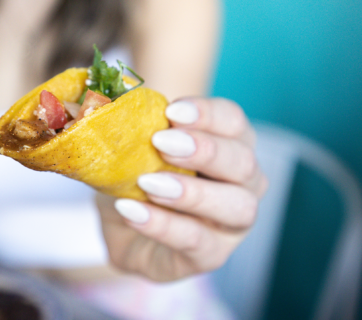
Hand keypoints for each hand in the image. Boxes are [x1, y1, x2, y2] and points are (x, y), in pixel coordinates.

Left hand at [97, 98, 267, 280]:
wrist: (121, 222)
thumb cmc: (137, 173)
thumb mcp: (134, 147)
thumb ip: (138, 128)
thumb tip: (117, 104)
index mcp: (230, 145)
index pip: (234, 122)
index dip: (208, 114)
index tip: (171, 112)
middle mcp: (243, 183)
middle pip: (244, 163)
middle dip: (205, 151)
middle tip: (160, 143)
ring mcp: (232, 223)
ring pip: (238, 207)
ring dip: (192, 192)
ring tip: (148, 184)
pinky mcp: (211, 255)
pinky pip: (197, 241)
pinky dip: (163, 225)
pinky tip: (131, 211)